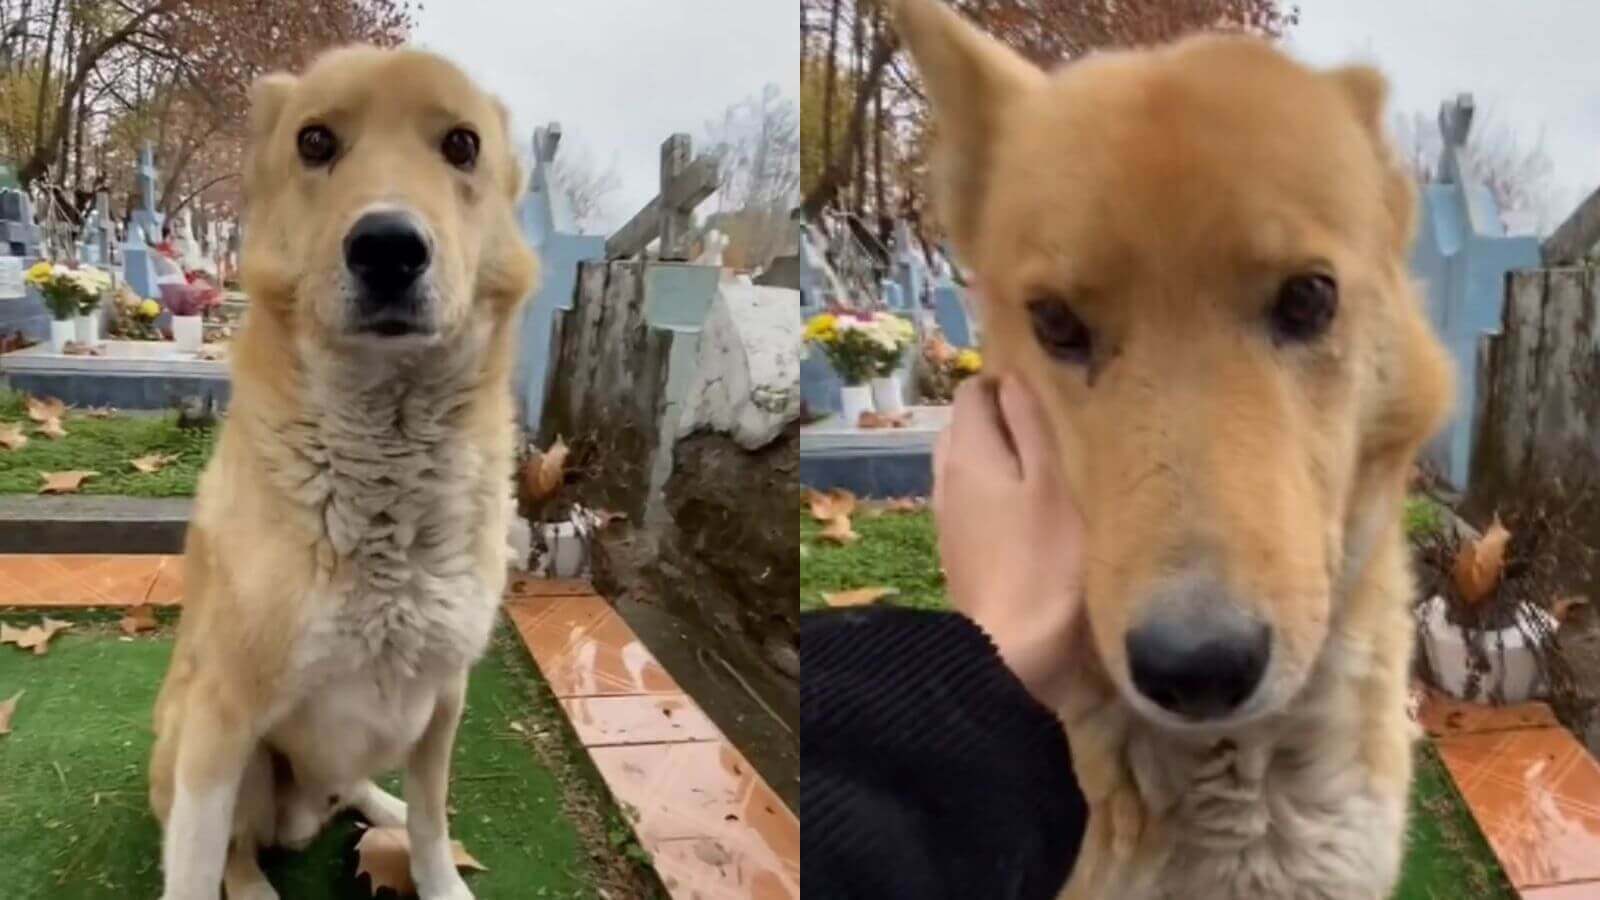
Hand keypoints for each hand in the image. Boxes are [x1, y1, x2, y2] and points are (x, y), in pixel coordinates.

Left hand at [933, 375, 1085, 710]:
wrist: (1012, 650)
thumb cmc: (1044, 560)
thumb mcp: (1050, 483)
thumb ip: (1030, 426)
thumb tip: (1011, 379)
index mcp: (966, 451)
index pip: (972, 391)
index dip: (1006, 384)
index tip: (1048, 394)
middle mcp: (945, 476)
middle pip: (966, 426)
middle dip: (1003, 419)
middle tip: (1054, 429)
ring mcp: (947, 515)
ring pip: (969, 464)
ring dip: (1002, 458)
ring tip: (1048, 468)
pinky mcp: (957, 548)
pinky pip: (972, 499)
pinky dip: (997, 492)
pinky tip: (1031, 511)